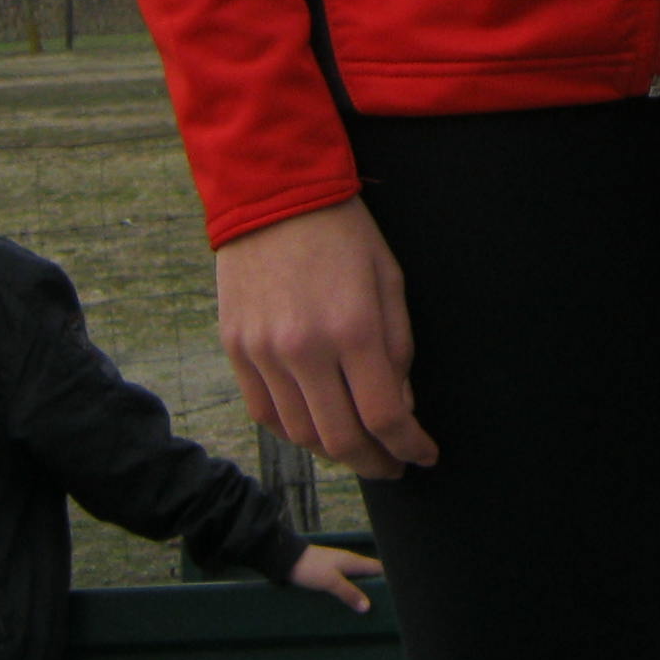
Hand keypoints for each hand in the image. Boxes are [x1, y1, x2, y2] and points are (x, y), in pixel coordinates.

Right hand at [213, 198, 437, 482]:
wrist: (273, 194)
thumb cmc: (344, 234)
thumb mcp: (390, 281)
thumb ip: (398, 350)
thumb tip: (399, 408)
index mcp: (353, 329)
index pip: (385, 417)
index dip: (409, 446)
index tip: (424, 455)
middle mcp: (304, 350)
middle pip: (341, 439)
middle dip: (375, 462)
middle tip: (393, 465)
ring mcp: (263, 353)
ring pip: (300, 435)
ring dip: (335, 451)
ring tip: (358, 447)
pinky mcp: (235, 349)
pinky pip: (265, 414)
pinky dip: (294, 431)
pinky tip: (317, 425)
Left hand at [286, 541, 384, 611]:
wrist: (287, 559)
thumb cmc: (311, 568)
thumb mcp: (330, 582)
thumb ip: (349, 593)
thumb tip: (367, 607)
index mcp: (353, 561)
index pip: (378, 568)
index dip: (390, 577)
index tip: (398, 591)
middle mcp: (348, 562)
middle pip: (369, 573)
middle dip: (377, 586)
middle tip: (385, 603)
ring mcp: (337, 566)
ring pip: (356, 578)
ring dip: (362, 589)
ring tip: (368, 606)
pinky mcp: (327, 572)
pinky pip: (345, 581)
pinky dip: (350, 590)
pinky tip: (347, 601)